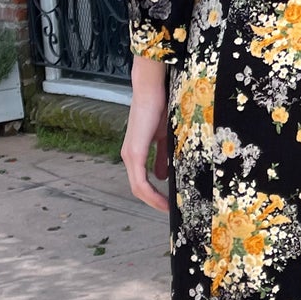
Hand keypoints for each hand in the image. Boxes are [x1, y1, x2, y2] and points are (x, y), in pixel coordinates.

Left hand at [122, 55, 170, 212]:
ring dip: (153, 201)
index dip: (154, 194)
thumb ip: (163, 156)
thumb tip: (164, 176)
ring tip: (169, 209)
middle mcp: (129, 156)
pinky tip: (163, 201)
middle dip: (155, 202)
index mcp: (136, 152)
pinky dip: (151, 194)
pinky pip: (140, 181)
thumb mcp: (164, 136)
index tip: (169, 203)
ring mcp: (130, 156)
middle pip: (139, 188)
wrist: (151, 89)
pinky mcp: (134, 154)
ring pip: (138, 188)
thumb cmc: (160, 107)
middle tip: (171, 210)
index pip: (142, 180)